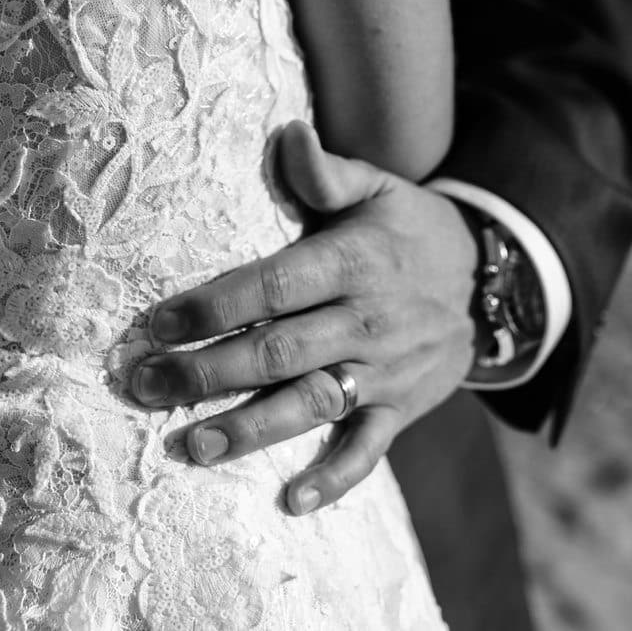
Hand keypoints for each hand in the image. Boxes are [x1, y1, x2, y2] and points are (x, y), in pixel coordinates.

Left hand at [131, 121, 480, 513]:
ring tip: (191, 445)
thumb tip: (287, 131)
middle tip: (144, 386)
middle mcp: (368, 320)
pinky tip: (292, 501)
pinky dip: (335, 477)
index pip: (274, 287)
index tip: (156, 322)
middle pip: (278, 352)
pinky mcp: (402, 407)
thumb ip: (325, 171)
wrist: (487, 278)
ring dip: (250, 429)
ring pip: (312, 404)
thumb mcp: (376, 186)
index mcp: (354, 262)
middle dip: (207, 372)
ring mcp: (386, 370)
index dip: (213, 306)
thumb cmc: (405, 226)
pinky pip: (368, 448)